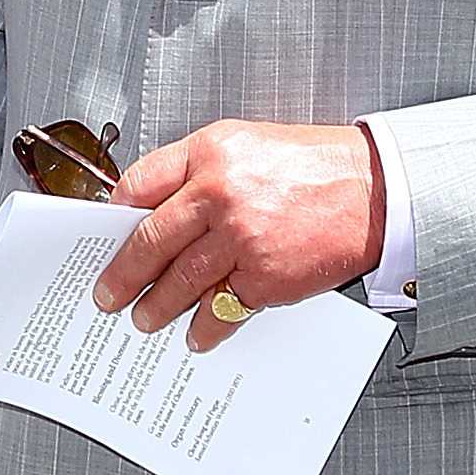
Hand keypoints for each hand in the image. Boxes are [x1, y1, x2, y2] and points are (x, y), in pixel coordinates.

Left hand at [93, 121, 385, 351]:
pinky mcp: (266, 277)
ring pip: (181, 281)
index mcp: (209, 154)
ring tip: (144, 319)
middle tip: (107, 294)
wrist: (371, 189)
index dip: (116, 213)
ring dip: (157, 306)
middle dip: (123, 274)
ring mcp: (241, 240)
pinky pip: (223, 309)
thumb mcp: (243, 141)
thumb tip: (154, 201)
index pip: (140, 185)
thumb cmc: (311, 163)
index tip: (104, 234)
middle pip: (151, 241)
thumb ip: (196, 166)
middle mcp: (219, 195)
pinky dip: (206, 326)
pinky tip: (196, 333)